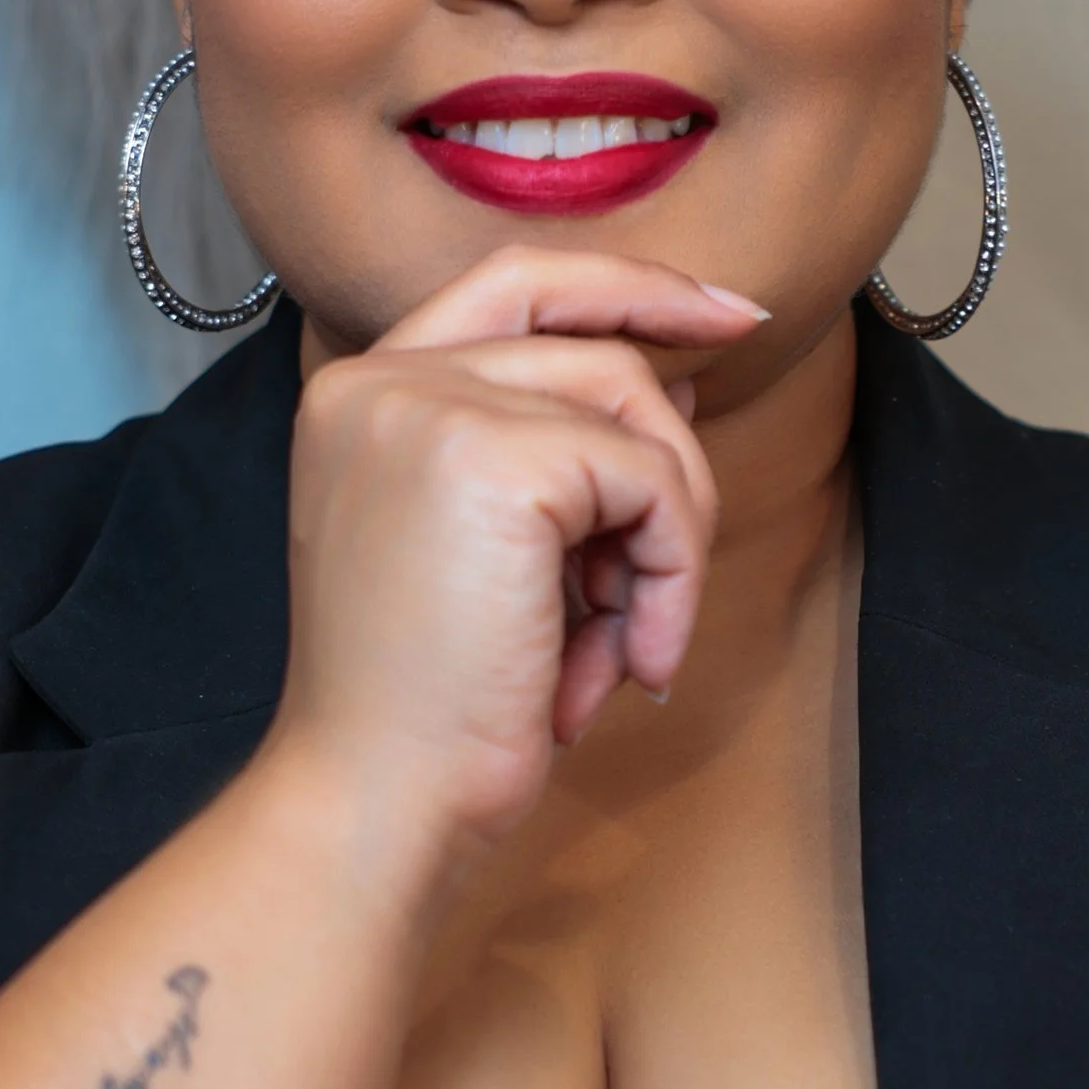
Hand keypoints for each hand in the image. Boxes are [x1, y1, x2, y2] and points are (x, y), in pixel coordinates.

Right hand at [272, 246, 767, 853]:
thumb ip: (560, 453)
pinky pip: (651, 483)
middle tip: (682, 566)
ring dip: (667, 540)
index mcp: (360, 394)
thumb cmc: (432, 708)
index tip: (728, 315)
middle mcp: (380, 379)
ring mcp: (430, 409)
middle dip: (671, 455)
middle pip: (595, 350)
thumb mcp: (492, 551)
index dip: (629, 287)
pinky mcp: (494, 463)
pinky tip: (626, 661)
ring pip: (635, 414)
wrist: (376, 805)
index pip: (517, 283)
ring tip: (627, 642)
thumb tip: (680, 381)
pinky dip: (670, 577)